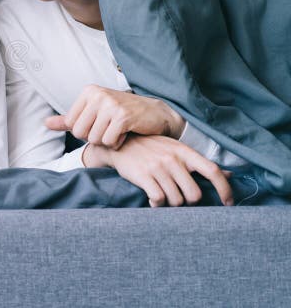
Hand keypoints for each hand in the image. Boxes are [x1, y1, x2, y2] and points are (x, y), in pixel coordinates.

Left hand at [45, 85, 184, 148]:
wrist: (155, 113)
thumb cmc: (120, 114)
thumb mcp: (93, 113)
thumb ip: (68, 119)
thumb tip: (45, 123)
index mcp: (88, 92)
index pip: (71, 125)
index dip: (85, 132)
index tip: (99, 125)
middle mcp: (98, 95)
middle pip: (80, 133)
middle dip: (94, 138)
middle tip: (109, 130)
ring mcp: (110, 104)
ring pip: (94, 139)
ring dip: (107, 141)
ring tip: (118, 131)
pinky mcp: (123, 116)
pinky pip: (109, 141)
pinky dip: (117, 143)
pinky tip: (126, 133)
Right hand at [84, 135, 232, 206]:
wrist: (119, 143)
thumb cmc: (150, 148)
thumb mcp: (175, 149)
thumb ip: (199, 163)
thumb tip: (228, 175)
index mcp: (184, 151)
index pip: (212, 170)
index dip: (224, 189)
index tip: (229, 203)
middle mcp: (172, 159)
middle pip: (194, 194)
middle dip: (189, 202)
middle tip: (180, 199)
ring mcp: (157, 167)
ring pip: (176, 200)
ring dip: (171, 204)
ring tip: (163, 196)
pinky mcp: (143, 175)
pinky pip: (158, 199)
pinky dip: (157, 204)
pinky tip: (153, 199)